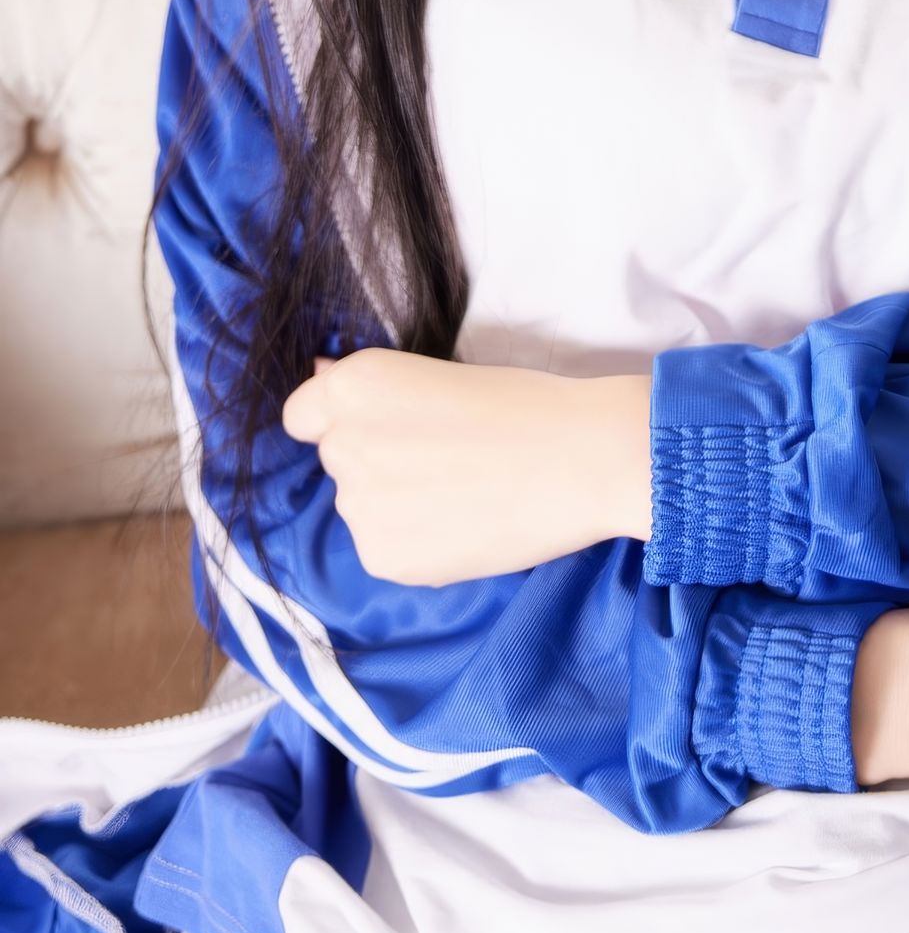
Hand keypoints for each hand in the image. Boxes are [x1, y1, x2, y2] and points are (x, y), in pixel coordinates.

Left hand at [280, 350, 651, 586]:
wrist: (583, 462)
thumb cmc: (525, 404)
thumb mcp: (441, 376)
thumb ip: (372, 391)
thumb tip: (321, 382)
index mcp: (354, 387)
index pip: (302, 414)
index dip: (345, 419)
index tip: (387, 426)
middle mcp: (342, 444)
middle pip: (338, 459)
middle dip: (377, 459)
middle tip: (446, 457)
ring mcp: (359, 506)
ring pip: (362, 505)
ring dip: (396, 502)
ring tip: (464, 493)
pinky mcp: (383, 557)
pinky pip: (384, 547)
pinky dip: (416, 541)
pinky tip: (465, 526)